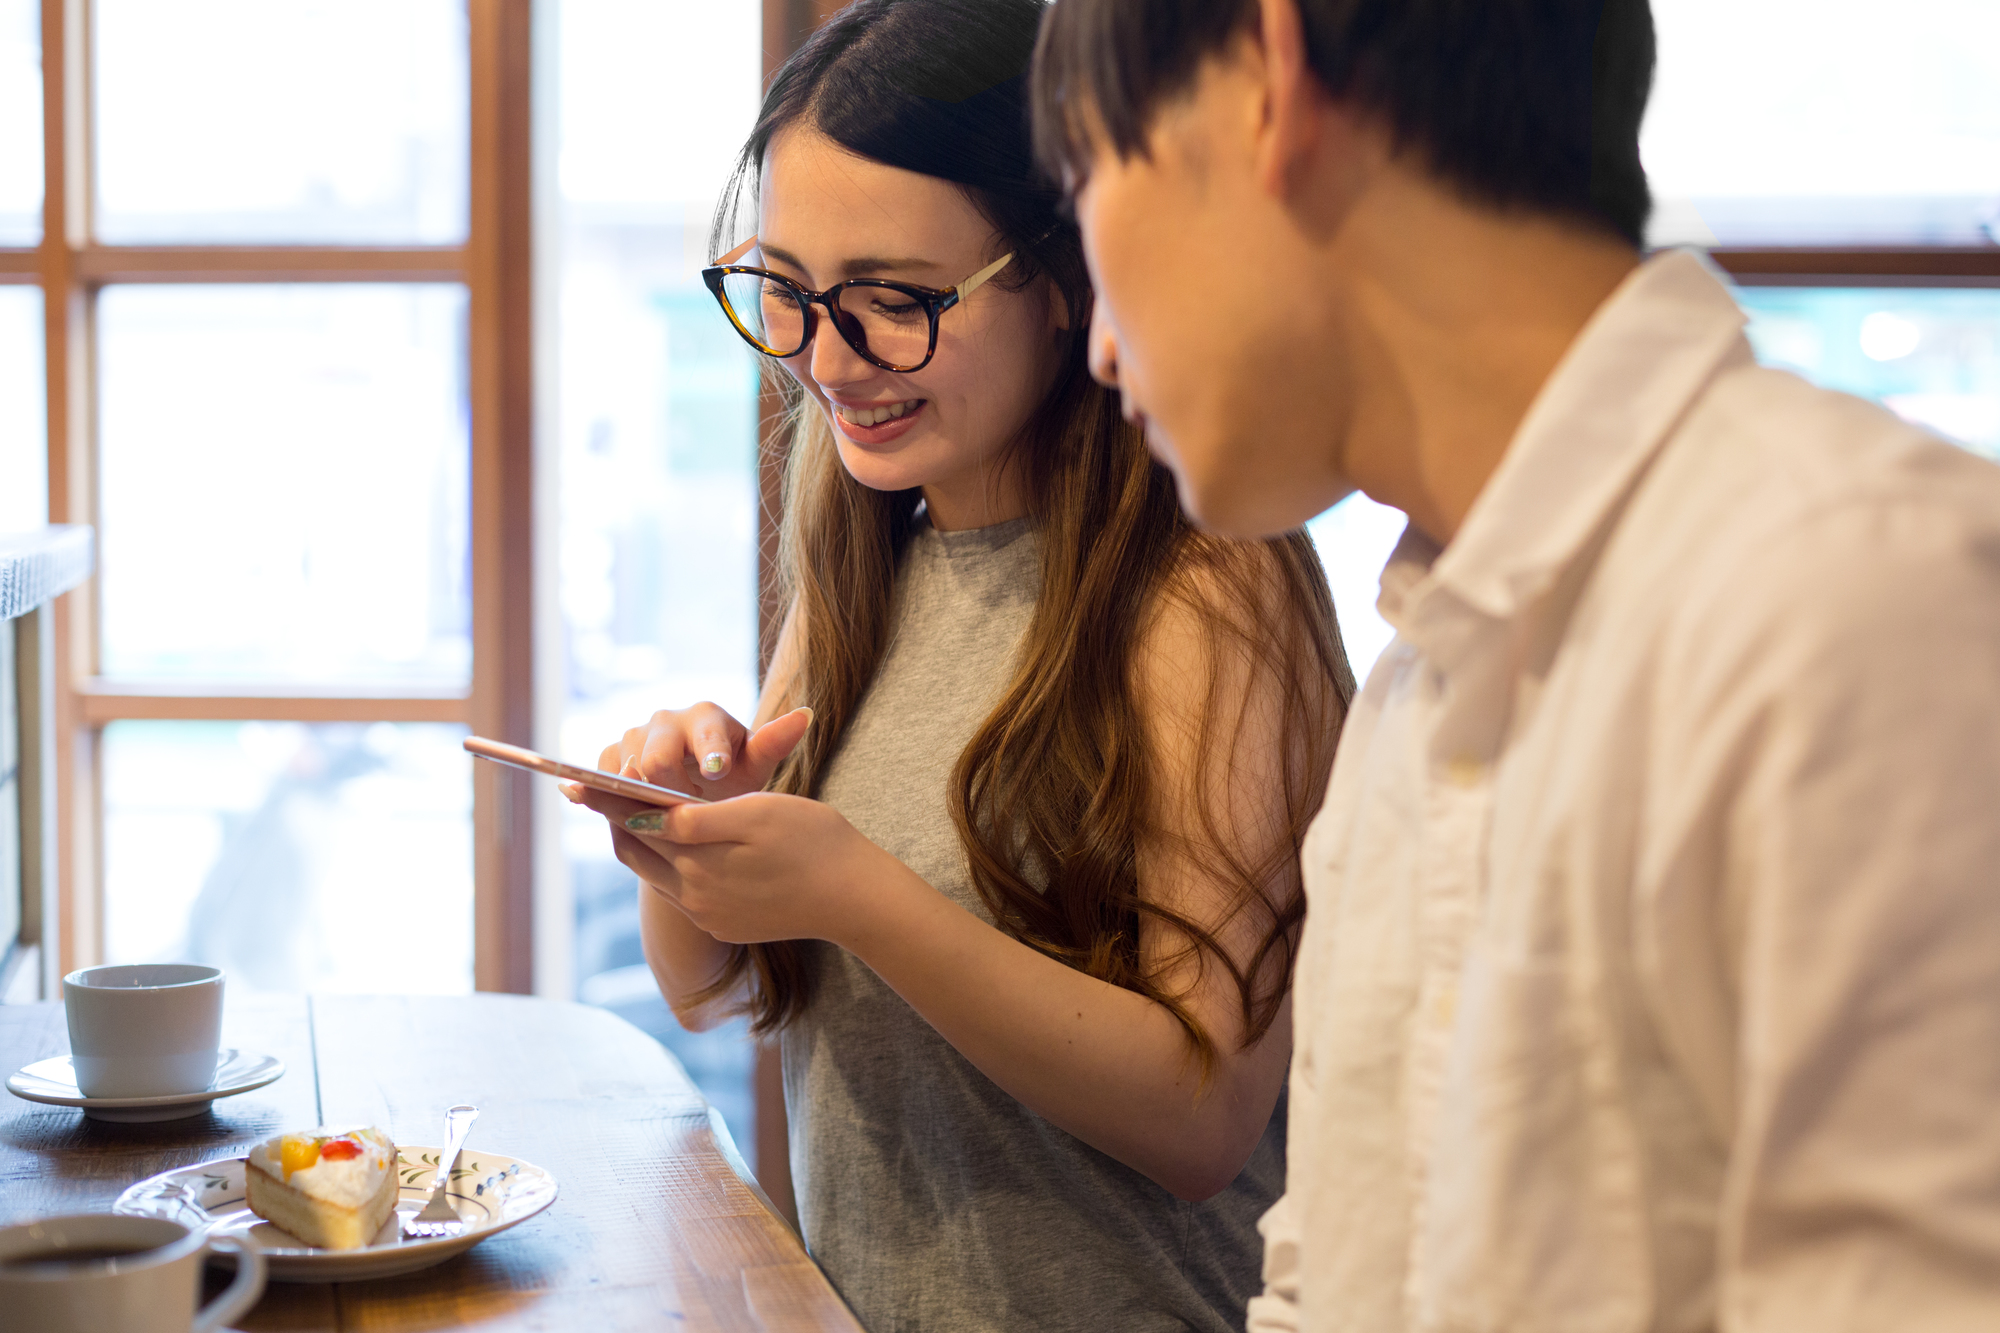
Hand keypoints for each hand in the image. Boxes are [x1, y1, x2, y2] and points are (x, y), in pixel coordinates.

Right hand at [579, 703, 812, 802]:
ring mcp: (633, 737)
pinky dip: (608, 797)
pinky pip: (601, 777)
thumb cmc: (734, 776)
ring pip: (625, 768)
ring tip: (661, 821)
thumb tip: (805, 715)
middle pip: (656, 756)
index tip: (718, 773)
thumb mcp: (756, 765)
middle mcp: (665, 720)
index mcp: (705, 715)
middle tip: (691, 815)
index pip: (704, 732)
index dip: (709, 752)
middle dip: (672, 790)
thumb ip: (773, 744)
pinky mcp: (609, 758)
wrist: (698, 793)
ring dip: (640, 798)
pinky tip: (624, 817)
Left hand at [618, 793, 895, 946]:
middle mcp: (696, 896)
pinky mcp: (724, 926)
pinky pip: (680, 893)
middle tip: (596, 791)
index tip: (577, 778)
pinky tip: (673, 847)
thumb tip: (643, 814)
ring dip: (640, 843)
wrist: (856, 897)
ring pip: (654, 874)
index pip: (637, 823)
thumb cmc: (815, 841)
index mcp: (701, 862)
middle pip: (636, 852)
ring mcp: (709, 916)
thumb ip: (697, 818)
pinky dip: (667, 864)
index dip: (607, 798)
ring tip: (627, 814)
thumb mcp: (758, 813)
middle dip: (615, 819)